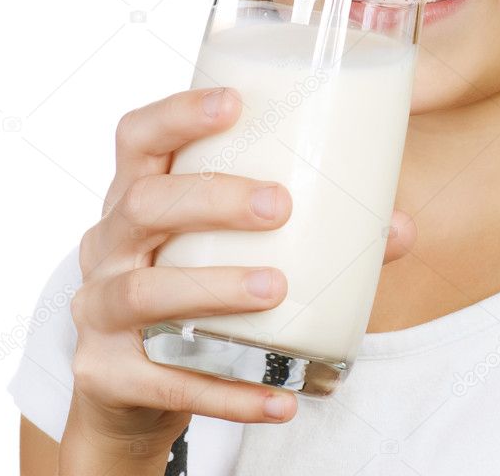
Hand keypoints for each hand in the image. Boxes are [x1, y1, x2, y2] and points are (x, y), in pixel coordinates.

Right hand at [62, 86, 415, 463]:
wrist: (131, 384)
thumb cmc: (197, 279)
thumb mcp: (233, 243)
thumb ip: (316, 231)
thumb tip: (401, 228)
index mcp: (139, 192)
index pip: (139, 136)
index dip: (178, 113)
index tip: (234, 102)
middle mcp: (110, 243)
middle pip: (144, 204)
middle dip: (213, 199)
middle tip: (280, 206)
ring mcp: (98, 309)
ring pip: (142, 291)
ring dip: (213, 288)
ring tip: (276, 288)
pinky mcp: (106, 374)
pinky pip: (162, 384)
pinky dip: (226, 392)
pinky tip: (281, 398)